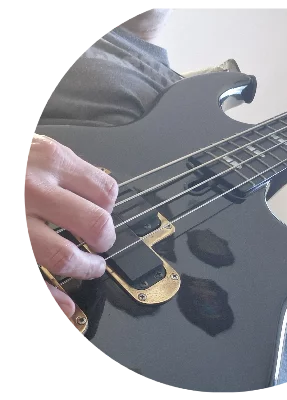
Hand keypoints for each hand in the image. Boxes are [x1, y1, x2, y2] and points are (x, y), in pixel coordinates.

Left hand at [25, 135, 117, 317]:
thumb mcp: (6, 246)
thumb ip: (35, 282)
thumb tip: (67, 306)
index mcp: (12, 225)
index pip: (63, 255)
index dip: (87, 269)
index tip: (94, 269)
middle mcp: (29, 192)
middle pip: (93, 222)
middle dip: (105, 242)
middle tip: (98, 245)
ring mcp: (45, 165)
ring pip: (105, 195)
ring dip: (106, 214)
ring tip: (93, 218)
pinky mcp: (55, 147)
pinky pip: (98, 175)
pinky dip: (101, 194)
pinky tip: (85, 198)